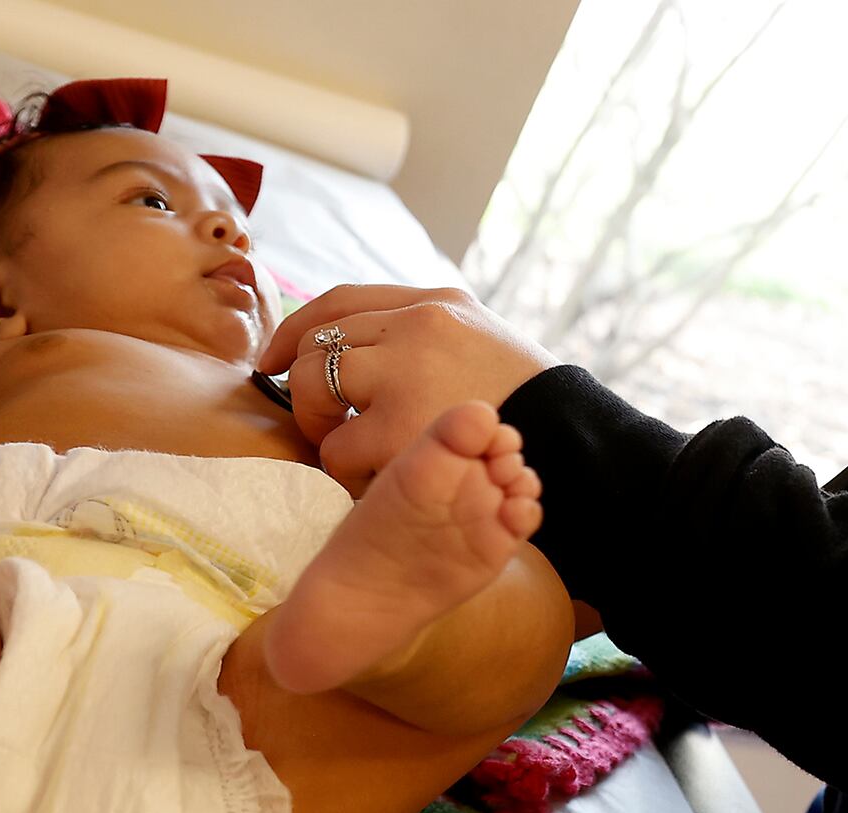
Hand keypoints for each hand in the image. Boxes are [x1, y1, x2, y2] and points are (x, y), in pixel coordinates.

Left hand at [258, 285, 558, 494]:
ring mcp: (407, 374)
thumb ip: (427, 331)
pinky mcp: (401, 429)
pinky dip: (345, 466)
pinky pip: (338, 447)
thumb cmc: (528, 403)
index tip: (272, 360)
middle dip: (303, 387)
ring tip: (350, 446)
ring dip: (319, 424)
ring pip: (313, 388)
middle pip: (316, 345)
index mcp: (436, 302)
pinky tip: (372, 474)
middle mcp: (417, 327)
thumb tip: (359, 340)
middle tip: (324, 421)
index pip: (340, 301)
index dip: (294, 330)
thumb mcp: (483, 339)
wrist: (575, 443)